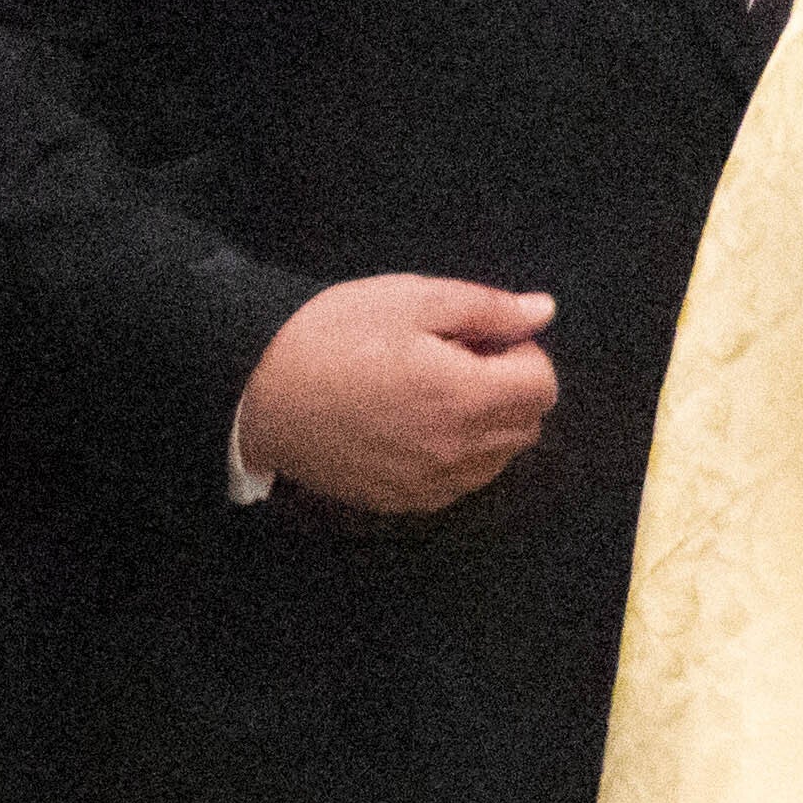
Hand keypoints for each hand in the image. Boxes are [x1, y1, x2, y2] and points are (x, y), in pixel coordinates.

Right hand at [238, 273, 559, 513]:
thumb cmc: (333, 335)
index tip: (479, 338)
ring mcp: (430, 484)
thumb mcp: (411, 300)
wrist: (258, 390)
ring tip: (432, 393)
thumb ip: (486, 308)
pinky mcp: (403, 502)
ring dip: (486, 424)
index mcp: (464, 396)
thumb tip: (543, 312)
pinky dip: (455, 455)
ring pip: (497, 459)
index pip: (543, 385)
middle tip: (456, 360)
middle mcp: (456, 451)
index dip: (520, 352)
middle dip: (508, 388)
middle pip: (527, 425)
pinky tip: (413, 425)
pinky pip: (459, 484)